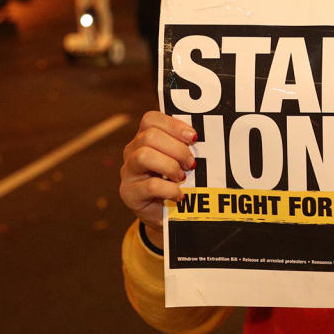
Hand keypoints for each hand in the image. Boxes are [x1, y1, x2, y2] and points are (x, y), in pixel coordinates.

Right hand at [119, 111, 197, 247]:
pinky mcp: (129, 193)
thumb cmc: (177, 182)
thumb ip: (186, 146)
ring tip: (182, 177)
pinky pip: (150, 186)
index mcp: (145, 137)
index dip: (174, 125)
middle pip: (149, 136)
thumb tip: (205, 137)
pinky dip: (170, 190)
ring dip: (170, 166)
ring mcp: (128, 172)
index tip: (194, 138)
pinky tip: (180, 195)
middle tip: (191, 164)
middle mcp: (132, 151)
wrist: (166, 214)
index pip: (151, 119)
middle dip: (177, 149)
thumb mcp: (182, 161)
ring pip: (143, 156)